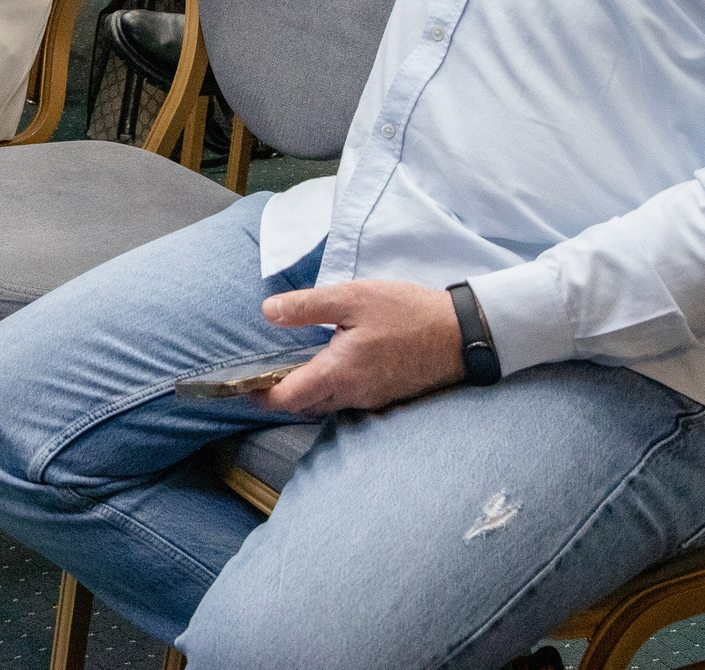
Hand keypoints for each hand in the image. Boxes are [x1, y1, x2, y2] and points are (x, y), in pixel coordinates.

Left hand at [253, 280, 465, 416]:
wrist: (460, 334)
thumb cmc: (406, 313)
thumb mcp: (352, 298)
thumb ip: (307, 307)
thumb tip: (268, 312)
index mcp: (338, 374)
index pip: (288, 399)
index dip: (261, 396)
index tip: (243, 386)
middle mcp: (353, 395)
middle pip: (305, 405)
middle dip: (281, 395)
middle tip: (264, 374)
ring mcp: (372, 399)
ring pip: (327, 403)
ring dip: (307, 391)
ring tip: (295, 366)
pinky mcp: (386, 395)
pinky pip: (349, 399)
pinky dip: (332, 387)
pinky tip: (332, 364)